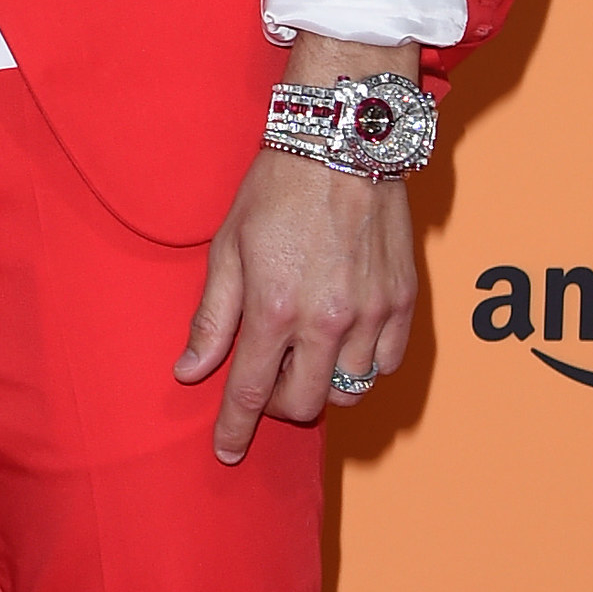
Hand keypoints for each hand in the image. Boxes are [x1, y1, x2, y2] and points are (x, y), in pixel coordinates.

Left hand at [175, 148, 415, 463]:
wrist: (343, 141)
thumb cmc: (278, 189)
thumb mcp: (228, 249)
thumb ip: (212, 318)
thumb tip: (190, 371)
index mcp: (274, 308)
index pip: (250, 392)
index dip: (235, 428)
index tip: (225, 450)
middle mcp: (327, 319)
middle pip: (305, 403)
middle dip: (279, 405)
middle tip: (265, 380)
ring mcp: (372, 313)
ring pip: (349, 390)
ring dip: (321, 386)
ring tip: (304, 356)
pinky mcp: (402, 301)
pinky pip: (386, 364)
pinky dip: (362, 366)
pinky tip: (342, 344)